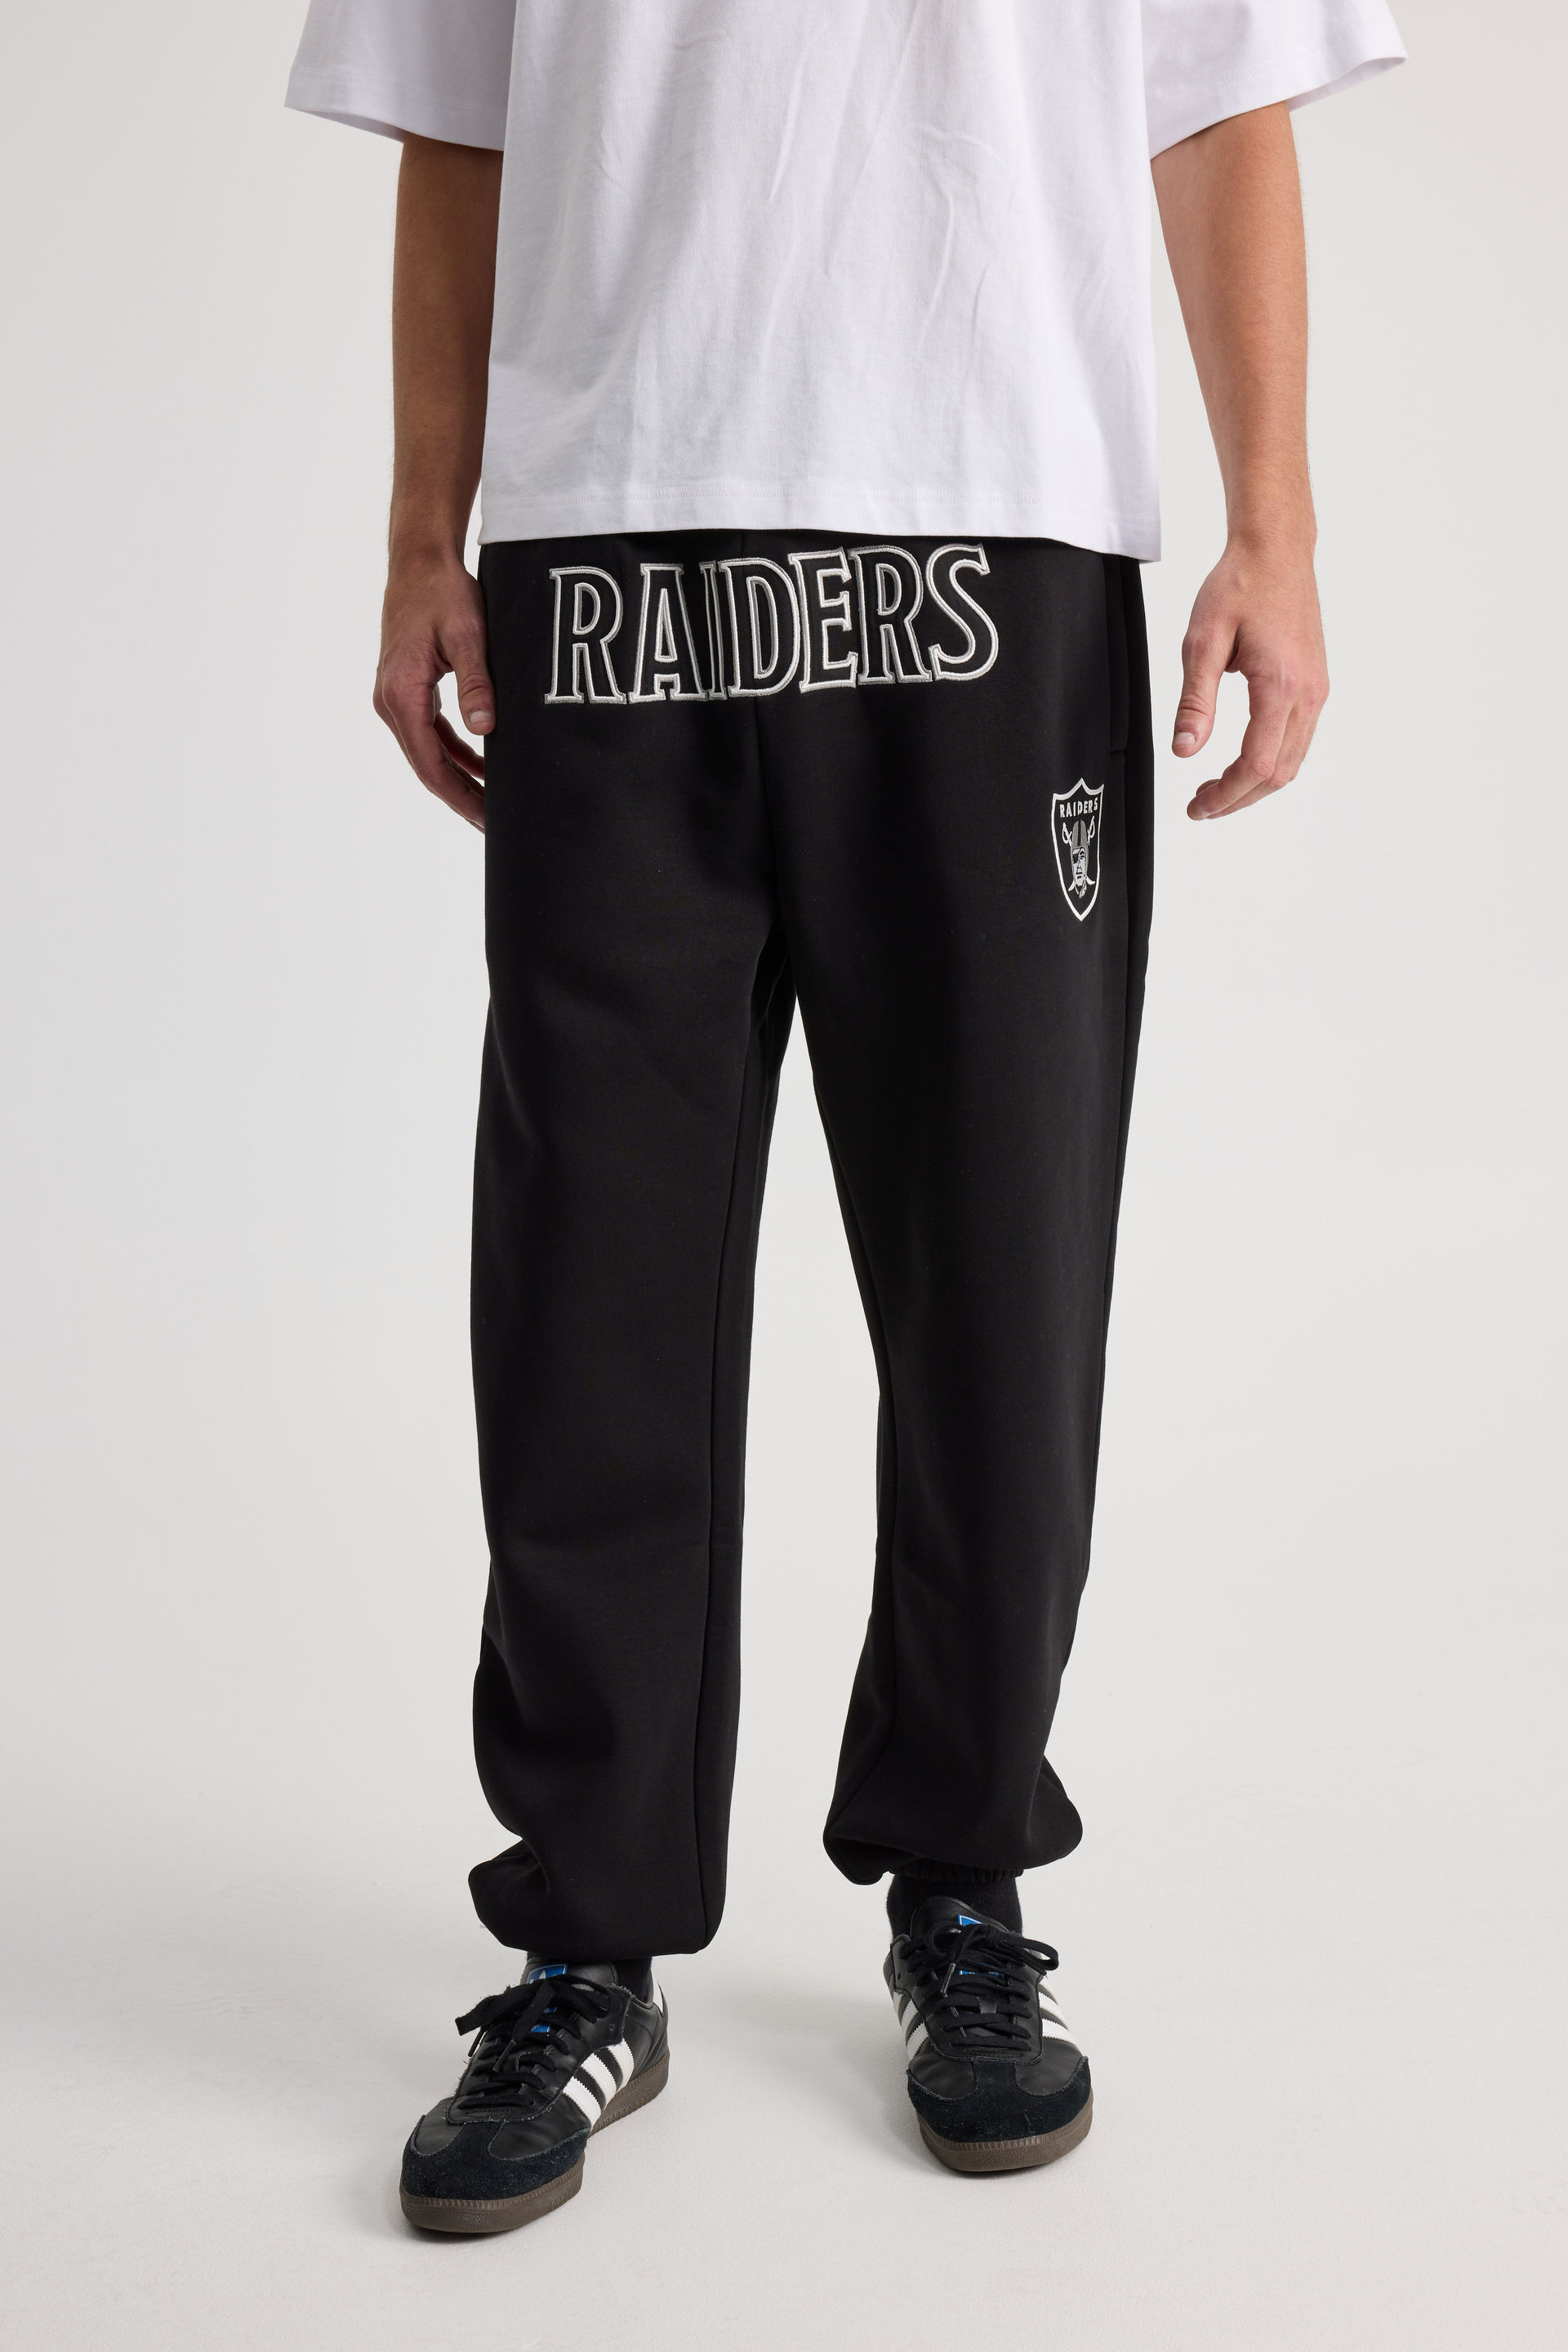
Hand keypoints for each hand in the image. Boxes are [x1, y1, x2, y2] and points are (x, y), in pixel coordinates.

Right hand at [373, 551, 494, 829]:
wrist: (419, 561)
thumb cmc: (443, 592)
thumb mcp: (467, 635)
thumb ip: (476, 682)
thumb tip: (484, 728)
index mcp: (401, 695)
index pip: (431, 765)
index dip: (461, 796)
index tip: (488, 821)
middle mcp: (391, 702)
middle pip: (428, 767)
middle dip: (462, 797)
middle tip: (496, 825)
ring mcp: (396, 697)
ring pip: (428, 753)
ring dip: (459, 778)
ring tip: (492, 804)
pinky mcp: (407, 689)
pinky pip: (430, 733)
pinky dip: (454, 752)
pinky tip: (481, 766)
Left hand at [1172, 533, 1328, 818]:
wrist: (1276, 550)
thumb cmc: (1240, 585)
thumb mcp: (1202, 642)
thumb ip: (1195, 701)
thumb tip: (1186, 750)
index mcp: (1280, 686)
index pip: (1257, 765)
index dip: (1226, 796)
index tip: (1198, 807)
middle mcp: (1308, 693)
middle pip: (1279, 773)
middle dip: (1238, 799)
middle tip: (1201, 806)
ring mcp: (1316, 690)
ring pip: (1292, 761)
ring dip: (1255, 784)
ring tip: (1216, 789)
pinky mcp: (1315, 684)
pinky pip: (1298, 740)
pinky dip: (1270, 762)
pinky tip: (1242, 760)